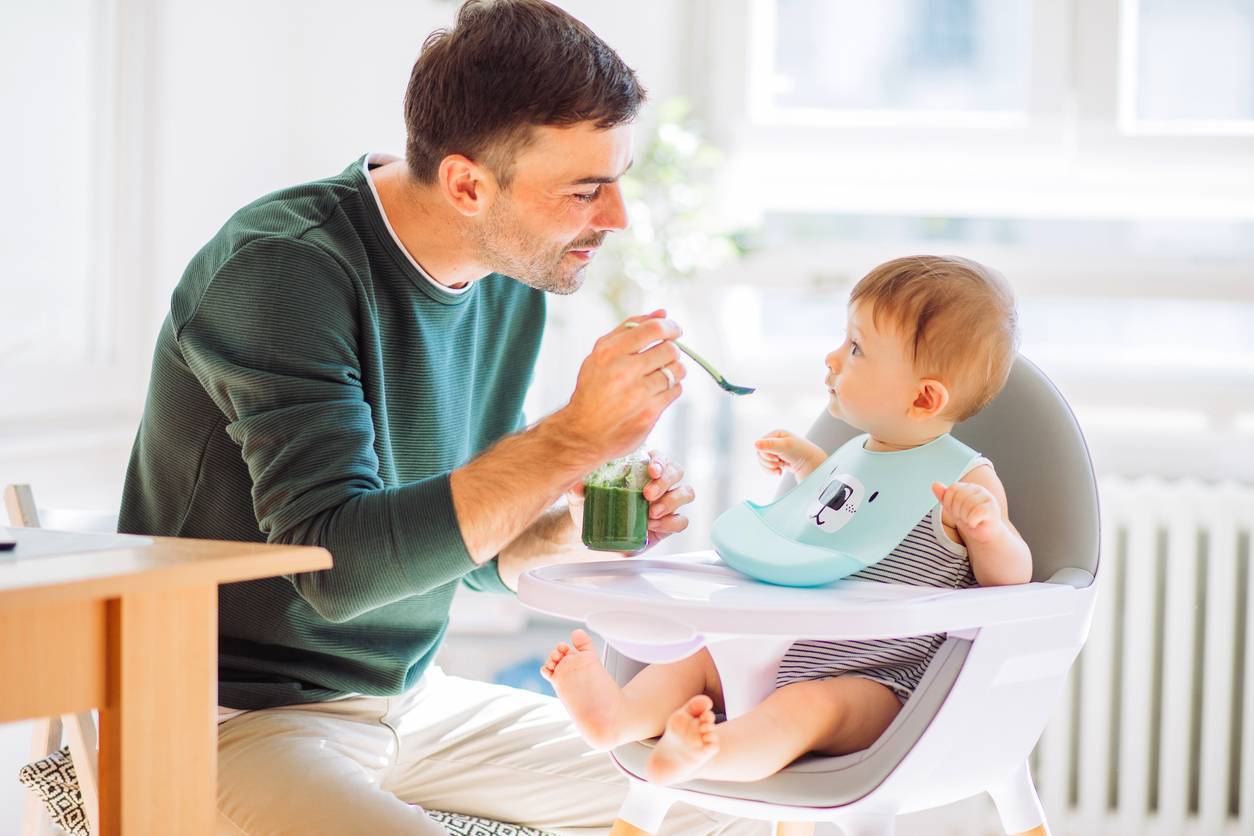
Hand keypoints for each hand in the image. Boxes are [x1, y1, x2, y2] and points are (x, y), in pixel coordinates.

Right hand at [553, 310, 686, 463]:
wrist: (582, 433)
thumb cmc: (593, 390)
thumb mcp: (601, 354)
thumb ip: (630, 329)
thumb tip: (662, 313)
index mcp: (609, 352)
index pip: (653, 329)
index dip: (670, 327)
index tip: (675, 331)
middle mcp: (623, 371)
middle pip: (670, 349)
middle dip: (671, 352)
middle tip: (663, 358)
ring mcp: (637, 393)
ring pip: (676, 371)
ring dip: (673, 371)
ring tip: (660, 377)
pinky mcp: (649, 413)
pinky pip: (675, 391)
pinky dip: (670, 390)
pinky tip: (657, 393)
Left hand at [563, 450, 693, 551]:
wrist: (593, 534)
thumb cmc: (591, 507)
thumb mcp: (580, 496)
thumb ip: (577, 488)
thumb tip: (576, 484)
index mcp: (641, 468)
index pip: (660, 456)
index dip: (660, 461)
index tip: (651, 470)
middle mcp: (658, 482)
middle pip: (677, 471)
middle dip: (666, 481)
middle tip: (648, 494)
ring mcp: (666, 502)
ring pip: (686, 492)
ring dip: (672, 501)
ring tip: (651, 513)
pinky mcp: (668, 524)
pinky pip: (682, 520)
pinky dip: (671, 522)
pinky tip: (653, 525)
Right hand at [754, 430, 826, 477]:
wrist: (812, 465)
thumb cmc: (801, 453)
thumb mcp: (785, 446)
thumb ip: (770, 445)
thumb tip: (755, 444)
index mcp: (776, 434)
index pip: (760, 445)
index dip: (765, 453)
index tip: (776, 457)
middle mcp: (775, 442)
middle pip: (760, 454)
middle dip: (768, 461)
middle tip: (779, 462)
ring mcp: (776, 452)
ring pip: (762, 461)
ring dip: (770, 467)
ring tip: (780, 467)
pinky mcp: (778, 461)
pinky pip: (767, 467)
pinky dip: (771, 471)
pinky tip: (779, 471)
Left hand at [931, 481, 1004, 543]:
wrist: (984, 535)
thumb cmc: (969, 520)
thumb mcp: (953, 509)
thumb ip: (944, 497)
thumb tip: (934, 484)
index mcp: (969, 487)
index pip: (952, 489)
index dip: (949, 503)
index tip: (956, 512)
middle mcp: (979, 489)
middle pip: (959, 497)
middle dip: (957, 512)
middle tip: (964, 518)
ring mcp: (987, 498)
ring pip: (967, 505)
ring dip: (965, 518)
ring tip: (970, 521)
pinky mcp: (993, 508)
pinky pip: (976, 512)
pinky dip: (972, 521)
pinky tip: (975, 523)